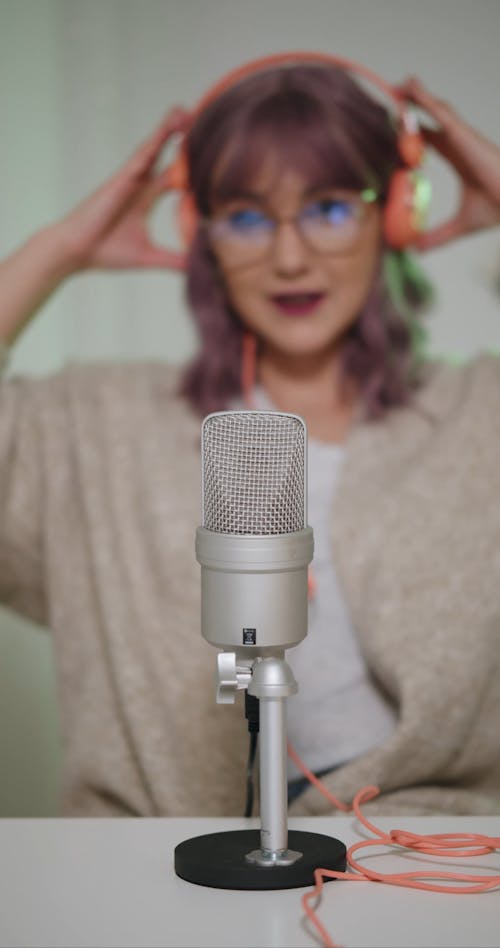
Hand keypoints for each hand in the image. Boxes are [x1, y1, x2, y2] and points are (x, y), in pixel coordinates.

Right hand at [57, 107, 190, 271]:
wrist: (75, 252)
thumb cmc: (105, 252)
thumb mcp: (148, 257)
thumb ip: (173, 261)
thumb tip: (197, 270)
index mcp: (145, 197)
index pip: (172, 173)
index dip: (188, 160)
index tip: (209, 148)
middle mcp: (138, 184)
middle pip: (162, 153)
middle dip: (178, 135)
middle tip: (198, 115)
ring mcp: (127, 181)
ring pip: (149, 150)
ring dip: (165, 131)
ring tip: (181, 112)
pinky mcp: (116, 183)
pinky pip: (135, 162)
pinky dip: (149, 148)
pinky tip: (162, 135)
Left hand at [399, 77, 499, 250]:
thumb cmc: (499, 209)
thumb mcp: (460, 225)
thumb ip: (438, 236)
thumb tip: (418, 250)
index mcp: (460, 158)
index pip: (432, 140)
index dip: (415, 132)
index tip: (397, 127)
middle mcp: (461, 143)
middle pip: (433, 119)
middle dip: (415, 108)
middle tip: (395, 97)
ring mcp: (463, 137)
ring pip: (437, 110)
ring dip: (418, 96)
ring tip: (400, 84)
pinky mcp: (465, 135)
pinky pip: (441, 113)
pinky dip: (425, 100)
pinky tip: (411, 88)